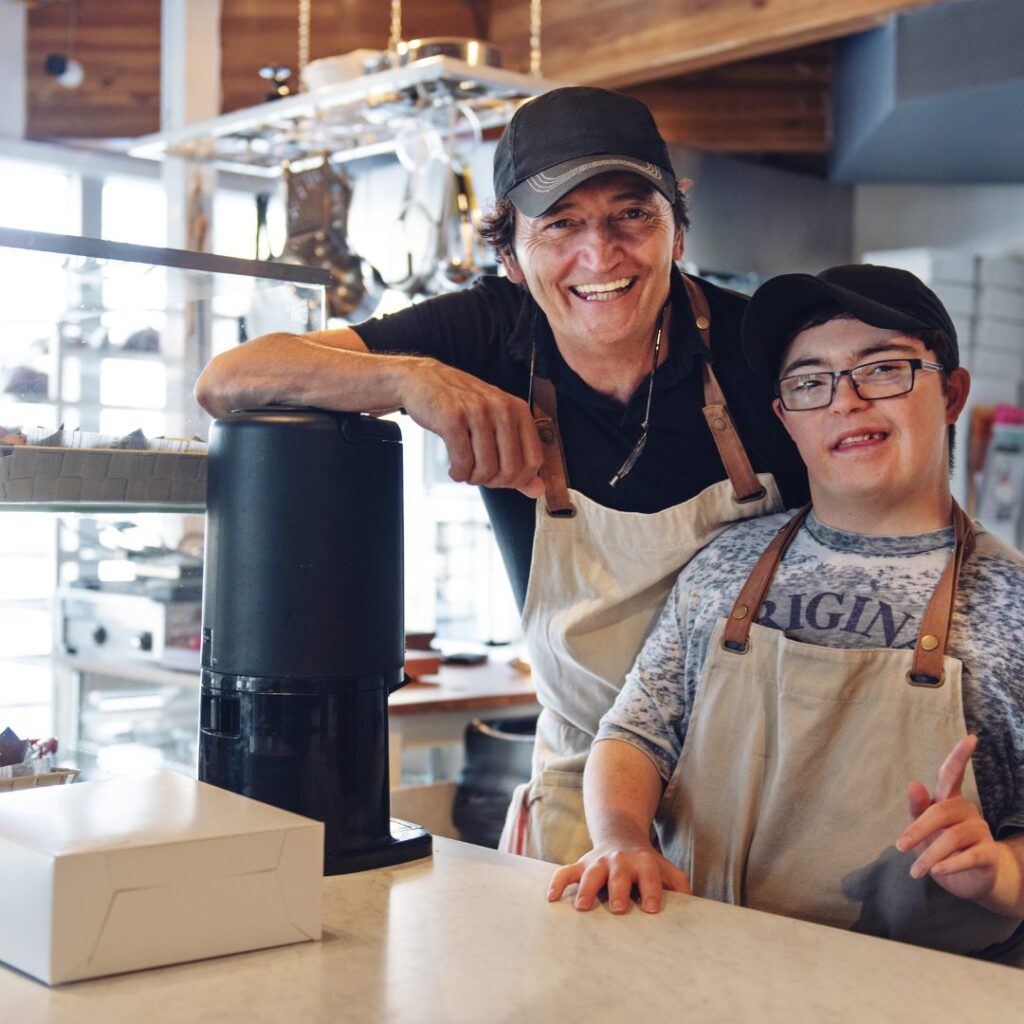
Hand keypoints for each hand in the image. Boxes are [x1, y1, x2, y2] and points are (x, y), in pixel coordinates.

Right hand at [399, 358, 544, 497]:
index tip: (501, 479)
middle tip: (479, 476)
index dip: (518, 480)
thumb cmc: (462, 406)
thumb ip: (518, 459)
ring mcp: (477, 411)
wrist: (422, 379)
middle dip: (494, 482)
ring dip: (473, 478)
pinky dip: (458, 473)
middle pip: (510, 469)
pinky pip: (462, 462)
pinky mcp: (452, 418)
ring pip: (486, 468)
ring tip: (465, 471)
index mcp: (518, 410)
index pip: (533, 461)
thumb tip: (538, 490)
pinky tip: (454, 469)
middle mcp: (502, 408)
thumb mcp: (496, 425)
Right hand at [547, 841, 690, 914]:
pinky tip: (551, 899)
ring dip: (587, 889)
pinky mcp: (582, 864)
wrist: (621, 835)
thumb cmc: (646, 864)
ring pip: (590, 873)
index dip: (652, 891)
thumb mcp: (666, 869)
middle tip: (618, 909)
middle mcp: (620, 861)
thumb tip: (691, 907)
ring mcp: (598, 862)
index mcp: (644, 863)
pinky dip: (557, 884)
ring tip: (583, 907)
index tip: (652, 909)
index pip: (651, 877)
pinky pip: (566, 872)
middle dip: (618, 891)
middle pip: (619, 875)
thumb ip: (679, 885)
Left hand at [895, 735, 1003, 902]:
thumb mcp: (922, 827)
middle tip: (900, 847)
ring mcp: (981, 831)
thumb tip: (913, 783)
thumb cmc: (939, 846)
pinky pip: (969, 856)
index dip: (960, 756)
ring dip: (930, 856)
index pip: (952, 774)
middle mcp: (967, 810)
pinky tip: (938, 871)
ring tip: (915, 871)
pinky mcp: (989, 854)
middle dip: (917, 830)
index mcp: (949, 799)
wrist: (967, 880)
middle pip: (940, 812)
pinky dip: (950, 864)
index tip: (972, 738)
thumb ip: (917, 807)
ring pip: (952, 838)